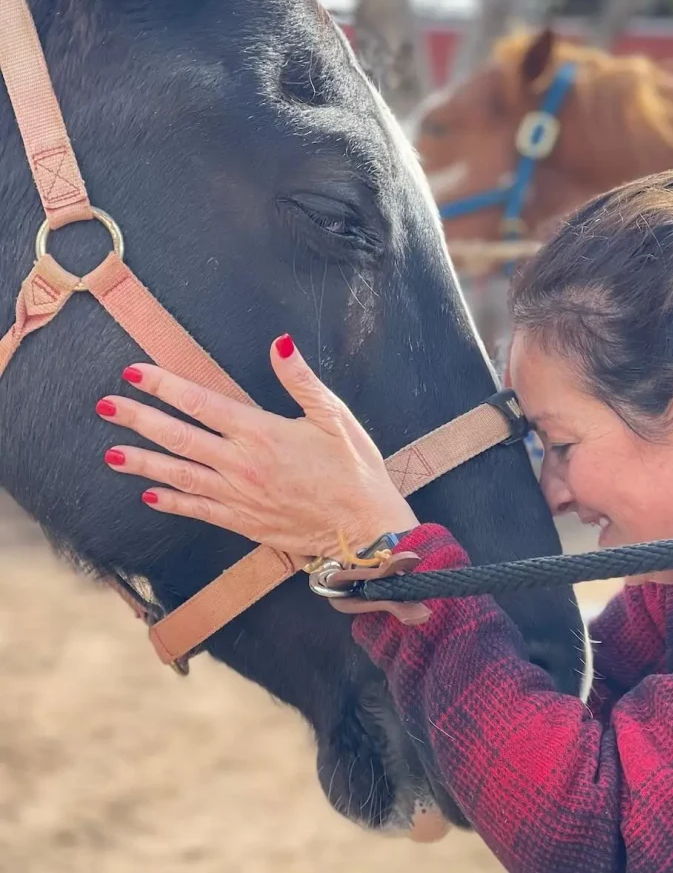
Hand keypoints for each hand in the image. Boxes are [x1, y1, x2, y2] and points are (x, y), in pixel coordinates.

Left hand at [96, 334, 418, 557]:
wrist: (365, 529)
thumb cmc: (356, 471)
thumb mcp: (335, 417)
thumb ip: (301, 380)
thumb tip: (280, 343)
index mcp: (261, 432)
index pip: (200, 403)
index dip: (164, 385)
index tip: (135, 373)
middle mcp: (242, 464)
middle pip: (178, 437)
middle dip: (138, 419)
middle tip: (106, 407)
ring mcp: (239, 496)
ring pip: (179, 476)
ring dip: (143, 463)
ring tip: (112, 454)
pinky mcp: (243, 522)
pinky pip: (198, 510)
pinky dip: (172, 503)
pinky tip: (150, 496)